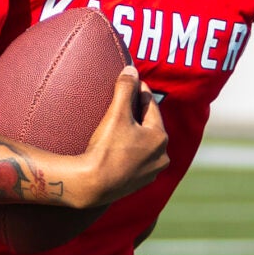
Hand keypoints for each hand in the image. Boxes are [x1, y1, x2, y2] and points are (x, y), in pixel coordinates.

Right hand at [73, 67, 169, 209]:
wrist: (91, 185)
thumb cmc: (106, 148)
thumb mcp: (116, 113)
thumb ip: (125, 88)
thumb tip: (131, 69)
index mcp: (160, 137)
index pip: (150, 105)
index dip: (139, 90)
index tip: (131, 80)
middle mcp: (161, 156)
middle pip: (148, 125)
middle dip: (137, 112)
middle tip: (124, 100)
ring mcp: (151, 172)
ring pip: (143, 144)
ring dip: (134, 132)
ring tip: (119, 123)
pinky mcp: (138, 184)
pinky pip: (136, 159)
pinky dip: (129, 150)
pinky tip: (117, 147)